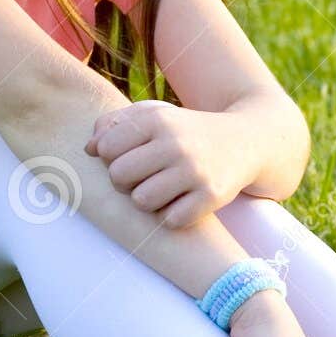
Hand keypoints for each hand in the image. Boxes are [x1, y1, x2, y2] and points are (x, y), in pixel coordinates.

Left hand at [84, 99, 249, 227]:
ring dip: (147, 201)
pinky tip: (181, 201)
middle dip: (124, 182)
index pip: (106, 148)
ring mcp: (195, 171)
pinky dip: (172, 215)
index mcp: (157, 119)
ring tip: (160, 190)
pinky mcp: (212, 196)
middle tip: (141, 177)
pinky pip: (170, 220)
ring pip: (141, 201)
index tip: (127, 156)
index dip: (110, 158)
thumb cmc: (186, 131)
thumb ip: (113, 125)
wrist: (246, 140)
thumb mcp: (154, 116)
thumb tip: (89, 150)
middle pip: (119, 177)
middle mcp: (176, 143)